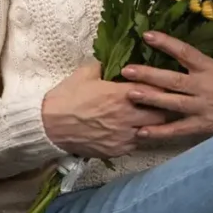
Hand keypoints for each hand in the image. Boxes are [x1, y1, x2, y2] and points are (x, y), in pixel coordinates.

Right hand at [41, 62, 168, 158]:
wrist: (49, 125)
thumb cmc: (67, 96)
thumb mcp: (86, 72)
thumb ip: (105, 65)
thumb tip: (113, 61)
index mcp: (122, 94)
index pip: (155, 90)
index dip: (161, 88)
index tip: (162, 85)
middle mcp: (127, 116)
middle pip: (161, 114)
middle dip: (163, 108)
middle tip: (162, 103)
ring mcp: (123, 136)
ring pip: (152, 132)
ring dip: (152, 125)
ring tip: (150, 119)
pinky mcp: (116, 151)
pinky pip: (136, 145)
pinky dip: (138, 138)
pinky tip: (134, 132)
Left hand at [121, 32, 212, 140]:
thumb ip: (197, 63)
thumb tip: (171, 51)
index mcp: (209, 68)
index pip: (185, 52)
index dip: (166, 43)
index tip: (147, 35)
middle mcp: (203, 86)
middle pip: (172, 79)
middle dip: (148, 75)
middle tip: (127, 70)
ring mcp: (201, 107)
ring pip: (172, 103)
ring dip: (150, 99)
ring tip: (129, 93)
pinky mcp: (200, 125)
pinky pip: (177, 129)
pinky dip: (159, 131)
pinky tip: (141, 131)